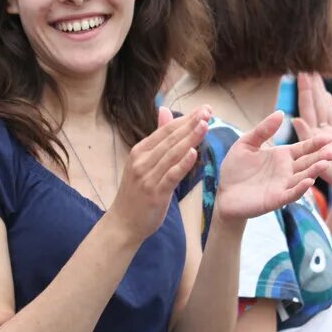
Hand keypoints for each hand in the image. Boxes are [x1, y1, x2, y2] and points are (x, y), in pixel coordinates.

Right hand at [108, 107, 210, 243]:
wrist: (123, 223)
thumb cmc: (136, 193)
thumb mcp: (143, 162)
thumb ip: (157, 139)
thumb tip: (164, 110)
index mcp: (139, 151)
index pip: (166, 130)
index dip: (185, 118)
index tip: (204, 108)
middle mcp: (142, 161)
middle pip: (170, 138)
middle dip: (191, 123)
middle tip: (208, 111)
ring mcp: (148, 177)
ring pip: (172, 154)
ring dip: (190, 138)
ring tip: (205, 124)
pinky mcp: (155, 193)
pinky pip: (171, 175)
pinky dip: (183, 163)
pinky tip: (194, 152)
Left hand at [216, 110, 331, 223]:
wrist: (224, 193)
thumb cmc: (236, 168)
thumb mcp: (246, 144)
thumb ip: (263, 130)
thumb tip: (281, 112)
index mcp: (282, 155)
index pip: (304, 148)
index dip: (316, 143)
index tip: (330, 137)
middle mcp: (287, 170)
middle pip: (309, 162)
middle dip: (323, 157)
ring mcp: (283, 185)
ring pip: (303, 177)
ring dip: (314, 172)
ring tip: (325, 163)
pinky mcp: (276, 199)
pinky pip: (291, 193)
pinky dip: (300, 188)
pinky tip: (308, 182)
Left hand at [291, 72, 331, 198]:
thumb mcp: (318, 160)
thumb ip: (306, 140)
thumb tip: (294, 118)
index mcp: (313, 138)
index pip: (307, 110)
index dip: (304, 92)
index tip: (300, 75)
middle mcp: (322, 135)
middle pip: (315, 106)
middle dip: (311, 88)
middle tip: (306, 69)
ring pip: (325, 109)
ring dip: (321, 94)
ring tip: (316, 77)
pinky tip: (328, 96)